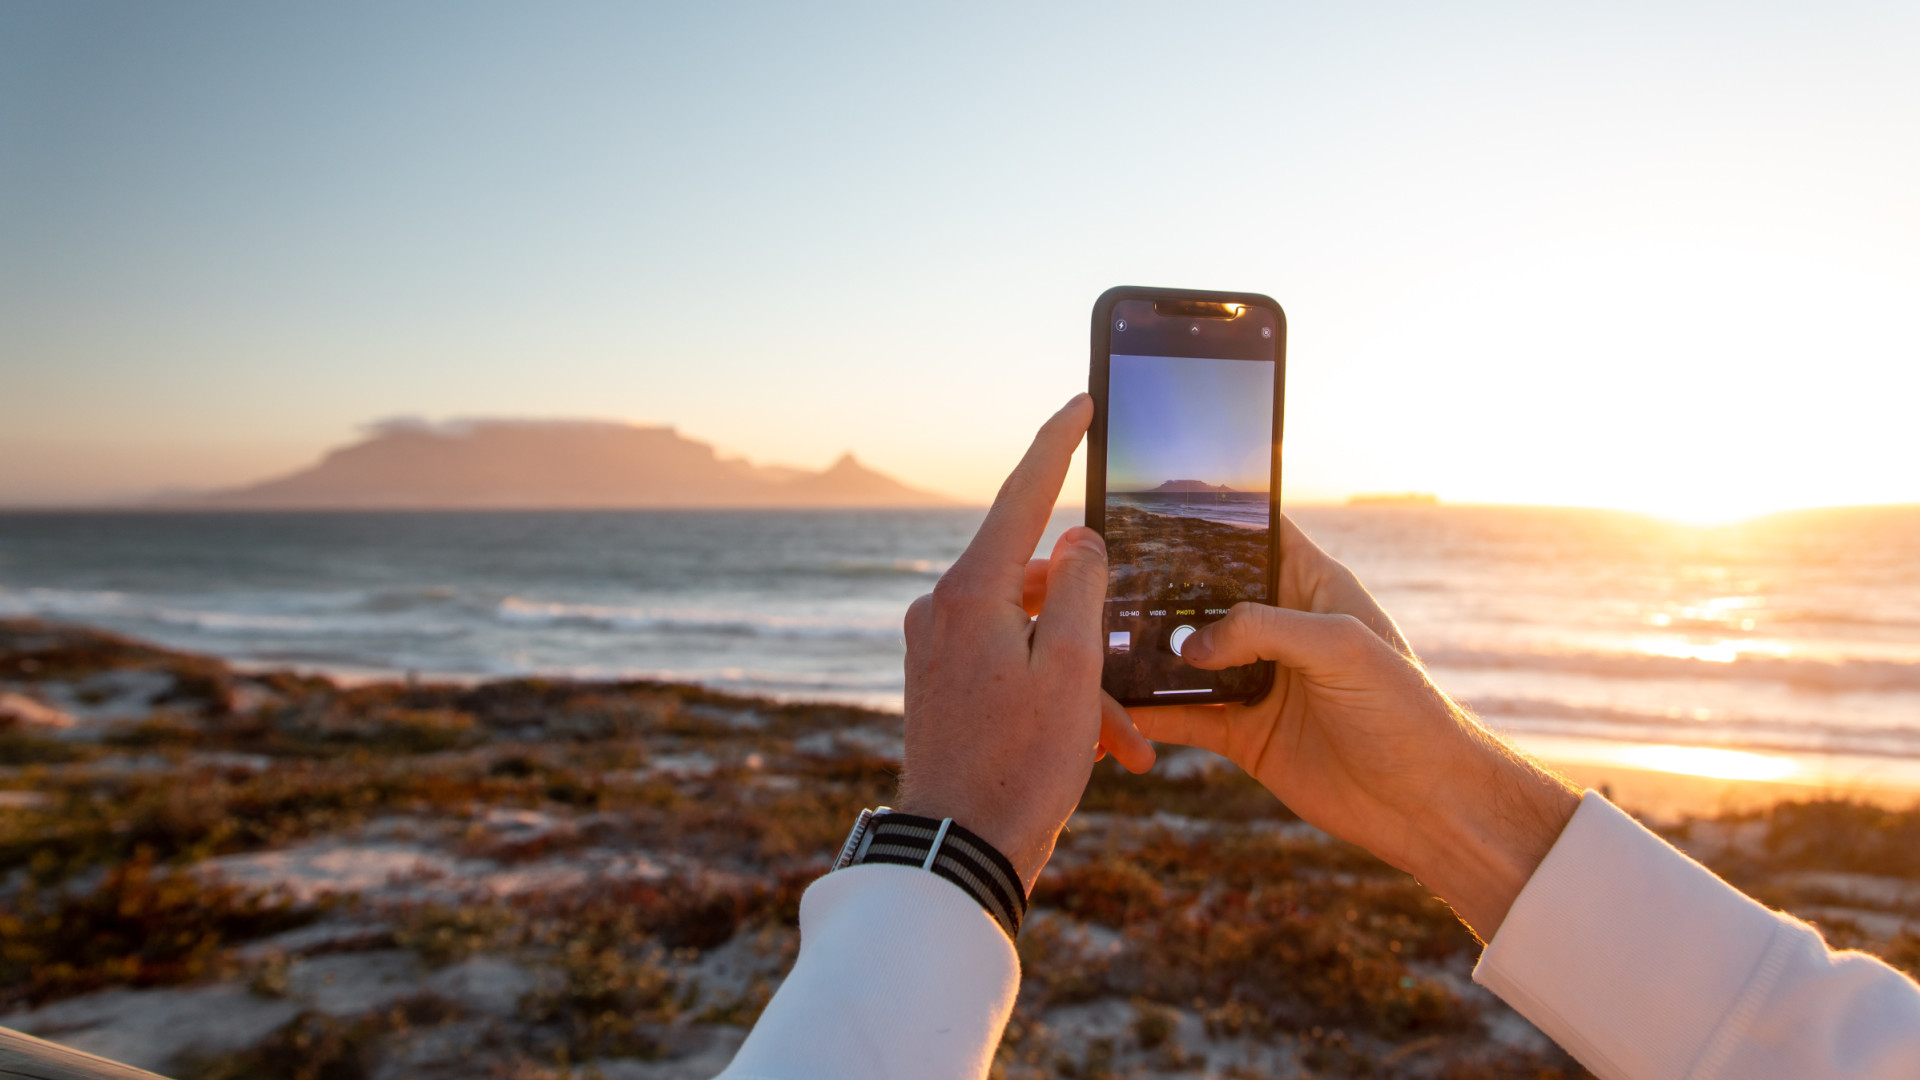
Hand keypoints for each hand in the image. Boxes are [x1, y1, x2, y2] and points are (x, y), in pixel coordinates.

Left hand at [899, 395, 1154, 891]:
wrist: (956, 853)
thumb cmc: (1019, 766)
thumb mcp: (1072, 671)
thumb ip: (1083, 589)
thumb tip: (1080, 539)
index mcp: (969, 592)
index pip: (1022, 493)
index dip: (1058, 442)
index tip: (1083, 401)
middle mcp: (942, 607)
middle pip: (1037, 578)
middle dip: (1096, 624)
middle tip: (1132, 675)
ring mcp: (935, 644)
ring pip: (1033, 632)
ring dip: (1084, 678)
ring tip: (1126, 739)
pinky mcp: (939, 679)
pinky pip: (1011, 665)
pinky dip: (1054, 695)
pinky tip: (1100, 748)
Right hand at [1130, 515, 1578, 938]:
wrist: (1426, 805)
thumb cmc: (1405, 711)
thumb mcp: (1342, 649)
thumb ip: (1265, 629)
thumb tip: (1191, 643)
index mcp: (1313, 588)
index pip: (1256, 534)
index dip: (1213, 513)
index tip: (1158, 495)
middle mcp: (1279, 629)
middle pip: (1205, 594)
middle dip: (1158, 585)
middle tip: (1103, 574)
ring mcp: (1256, 681)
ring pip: (1184, 656)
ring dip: (1145, 651)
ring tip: (1095, 637)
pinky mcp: (1242, 733)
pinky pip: (1183, 717)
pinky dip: (1148, 713)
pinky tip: (1113, 707)